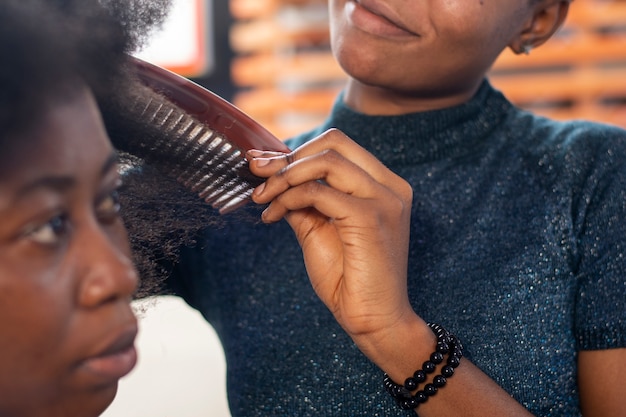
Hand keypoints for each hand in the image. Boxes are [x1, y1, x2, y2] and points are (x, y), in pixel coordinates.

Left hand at [247, 128, 414, 341]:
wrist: (375, 321)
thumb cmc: (350, 280)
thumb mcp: (319, 229)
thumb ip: (301, 200)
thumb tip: (269, 175)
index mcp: (382, 185)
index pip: (338, 146)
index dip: (296, 151)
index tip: (262, 165)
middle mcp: (390, 186)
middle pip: (334, 143)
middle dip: (289, 157)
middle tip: (259, 178)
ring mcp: (384, 200)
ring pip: (326, 161)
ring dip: (284, 177)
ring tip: (262, 199)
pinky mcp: (372, 217)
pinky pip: (319, 192)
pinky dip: (288, 198)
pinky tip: (273, 216)